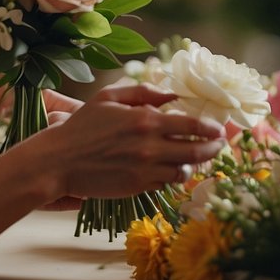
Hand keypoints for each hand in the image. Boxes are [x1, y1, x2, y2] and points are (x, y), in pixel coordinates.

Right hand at [28, 83, 225, 201]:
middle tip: (219, 146)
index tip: (219, 130)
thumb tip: (170, 94)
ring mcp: (145, 169)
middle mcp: (150, 146)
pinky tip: (172, 168)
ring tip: (197, 158)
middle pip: (195, 150)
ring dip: (195, 165)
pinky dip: (173, 176)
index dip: (211, 129)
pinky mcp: (138, 187)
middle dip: (213, 149)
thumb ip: (142, 92)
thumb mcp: (109, 97)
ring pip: (184, 170)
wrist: (60, 160)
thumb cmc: (82, 125)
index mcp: (145, 120)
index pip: (191, 125)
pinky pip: (166, 183)